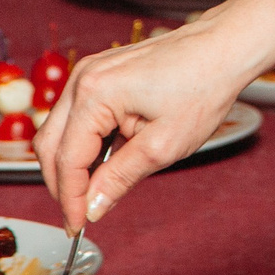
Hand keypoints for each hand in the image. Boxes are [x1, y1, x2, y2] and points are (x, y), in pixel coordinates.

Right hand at [33, 6, 261, 229]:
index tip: (77, 227)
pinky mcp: (100, 73)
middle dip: (62, 184)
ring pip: (60, 130)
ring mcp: (90, 72)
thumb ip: (119, 179)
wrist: (223, 48)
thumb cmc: (202, 87)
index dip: (69, 199)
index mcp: (94, 94)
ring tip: (92, 193)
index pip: (67, 159)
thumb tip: (92, 207)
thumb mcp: (162, 146)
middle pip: (50, 144)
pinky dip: (83, 143)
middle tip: (79, 215)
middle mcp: (83, 78)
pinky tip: (103, 163)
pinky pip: (77, 115)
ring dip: (71, 164)